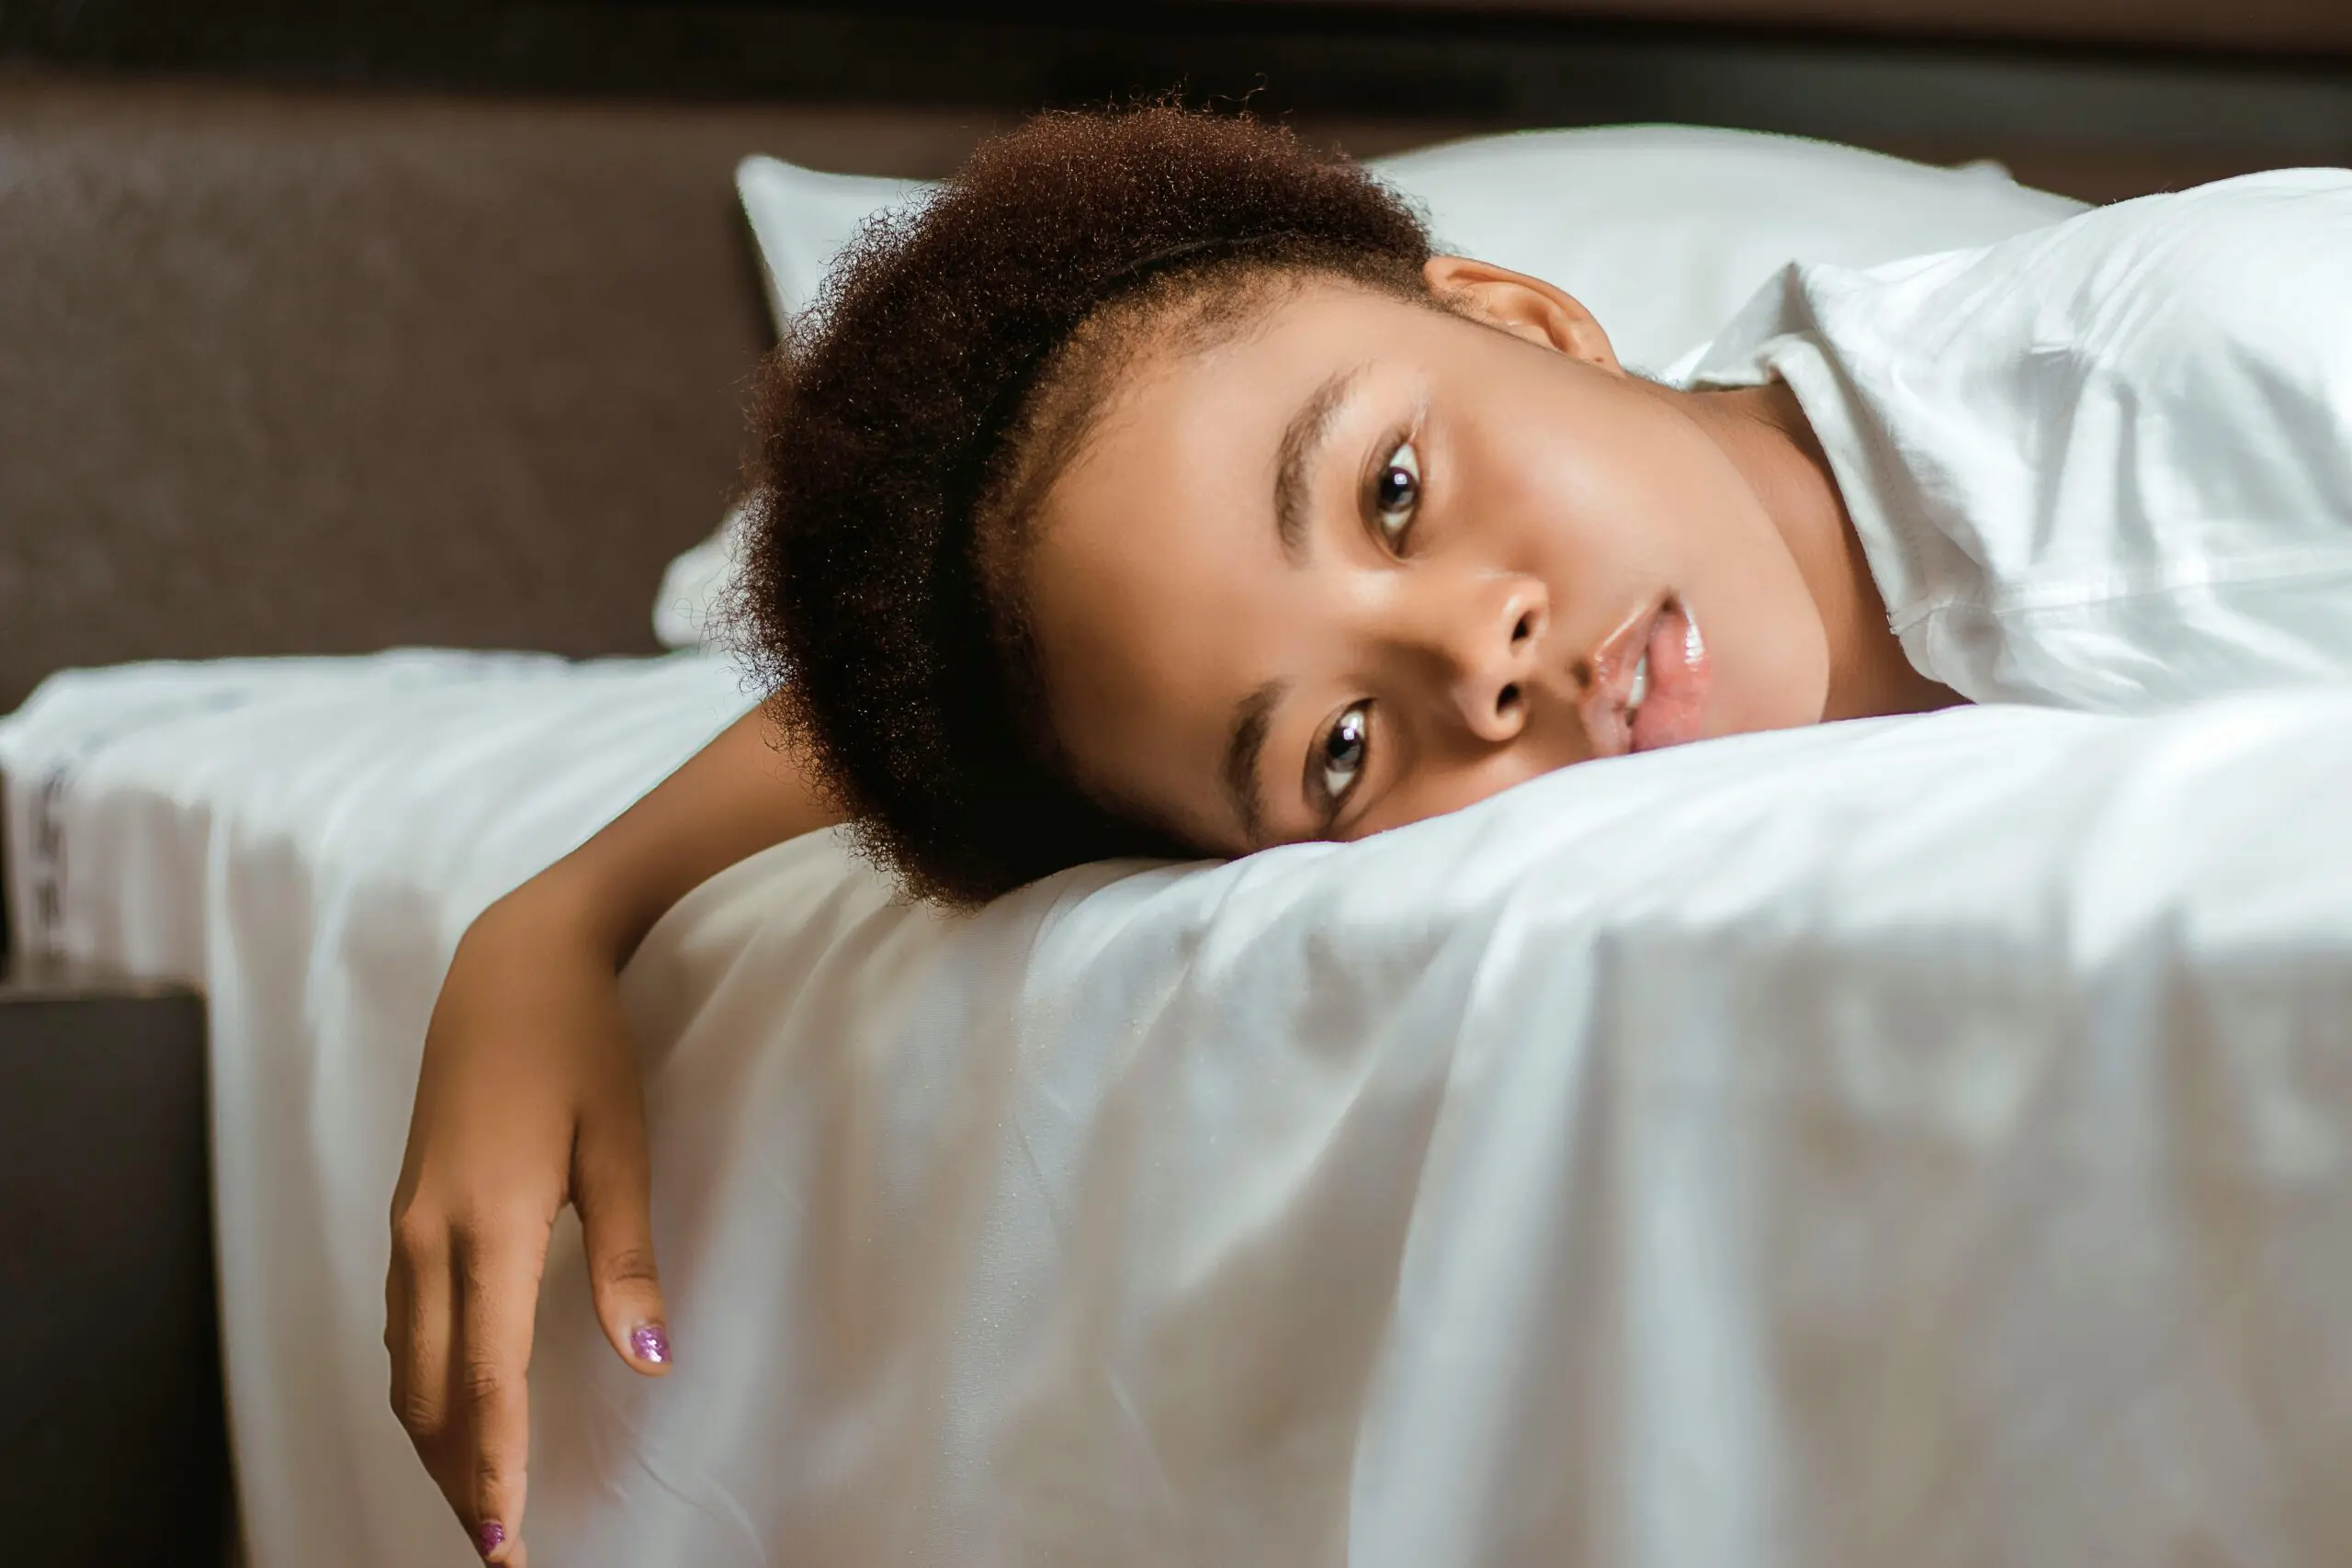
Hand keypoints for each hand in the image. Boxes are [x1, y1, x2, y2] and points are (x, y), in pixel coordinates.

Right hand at [387, 892, 671, 1565]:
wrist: (512, 962)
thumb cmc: (580, 1046)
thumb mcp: (621, 1147)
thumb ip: (627, 1259)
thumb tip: (649, 1358)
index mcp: (486, 1228)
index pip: (486, 1382)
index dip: (495, 1468)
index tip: (506, 1543)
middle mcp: (428, 1236)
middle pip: (430, 1393)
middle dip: (457, 1475)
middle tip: (495, 1544)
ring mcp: (407, 1222)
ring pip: (406, 1363)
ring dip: (434, 1437)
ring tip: (473, 1493)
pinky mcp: (407, 1206)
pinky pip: (402, 1321)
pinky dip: (422, 1381)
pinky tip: (449, 1402)